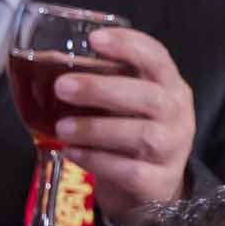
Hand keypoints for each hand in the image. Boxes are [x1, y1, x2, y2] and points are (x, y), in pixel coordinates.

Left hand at [56, 25, 196, 215]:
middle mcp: (177, 116)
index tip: (94, 39)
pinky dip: (96, 160)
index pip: (157, 58)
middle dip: (103, 90)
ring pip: (141, 135)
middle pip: (150, 97)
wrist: (151, 185)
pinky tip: (72, 152)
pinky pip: (130, 170)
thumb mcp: (126, 102)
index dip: (129, 46)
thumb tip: (47, 60)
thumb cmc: (131, 130)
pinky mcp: (159, 181)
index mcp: (170, 87)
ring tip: (62, 128)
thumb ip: (103, 81)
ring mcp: (172, 150)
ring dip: (96, 129)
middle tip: (62, 87)